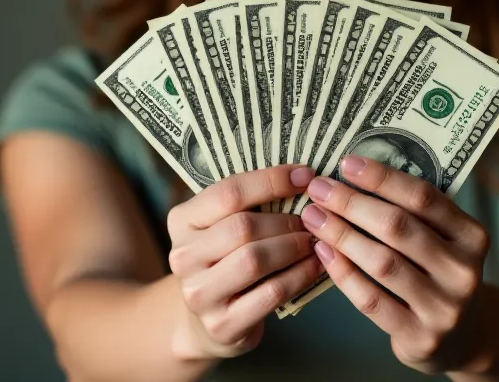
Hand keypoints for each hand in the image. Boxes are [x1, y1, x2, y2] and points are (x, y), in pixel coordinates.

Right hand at [166, 164, 323, 359]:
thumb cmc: (225, 263)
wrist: (206, 322)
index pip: (228, 192)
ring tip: (315, 242)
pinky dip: (299, 276)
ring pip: (255, 260)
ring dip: (294, 247)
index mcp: (182, 221)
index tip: (306, 175)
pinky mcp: (221, 324)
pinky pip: (270, 293)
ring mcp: (199, 293)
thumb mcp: (223, 229)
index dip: (271, 181)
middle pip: (242, 227)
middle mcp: (183, 256)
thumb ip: (250, 205)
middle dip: (286, 221)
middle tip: (314, 220)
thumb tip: (303, 177)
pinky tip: (315, 267)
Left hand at [300, 155, 490, 373]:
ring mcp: (444, 308)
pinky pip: (371, 300)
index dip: (382, 178)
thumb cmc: (436, 273)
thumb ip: (413, 213)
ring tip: (313, 217)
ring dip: (341, 235)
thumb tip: (353, 173)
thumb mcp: (442, 241)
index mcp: (473, 236)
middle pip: (399, 227)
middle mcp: (464, 271)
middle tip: (318, 189)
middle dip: (352, 203)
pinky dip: (343, 273)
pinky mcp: (420, 337)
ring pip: (382, 263)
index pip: (423, 197)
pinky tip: (322, 252)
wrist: (458, 338)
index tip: (345, 163)